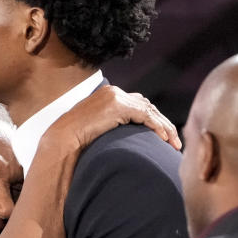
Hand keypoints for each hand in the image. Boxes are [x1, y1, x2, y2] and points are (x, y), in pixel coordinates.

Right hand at [46, 85, 180, 152]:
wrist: (63, 137)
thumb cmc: (75, 139)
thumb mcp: (97, 128)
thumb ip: (112, 125)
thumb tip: (124, 138)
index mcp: (109, 95)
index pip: (138, 104)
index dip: (153, 119)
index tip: (163, 134)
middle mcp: (114, 93)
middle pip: (147, 106)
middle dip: (163, 123)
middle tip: (174, 141)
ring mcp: (116, 97)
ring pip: (150, 111)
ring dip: (165, 127)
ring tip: (174, 144)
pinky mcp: (118, 106)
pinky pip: (146, 116)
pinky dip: (158, 127)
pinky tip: (165, 139)